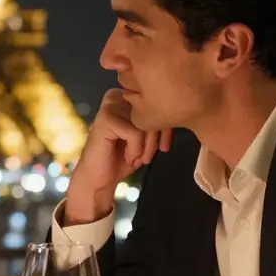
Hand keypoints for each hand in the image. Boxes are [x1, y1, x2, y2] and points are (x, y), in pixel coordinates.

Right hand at [65, 89, 171, 223]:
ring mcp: (110, 106)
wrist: (98, 180)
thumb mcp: (145, 139)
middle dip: (155, 139)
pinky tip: (127, 158)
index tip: (163, 148)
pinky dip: (135, 150)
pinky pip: (135, 133)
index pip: (155, 105)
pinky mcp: (106, 119)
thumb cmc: (121, 159)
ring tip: (137, 159)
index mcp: (126, 97)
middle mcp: (117, 96)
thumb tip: (178, 115)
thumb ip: (156, 123)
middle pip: (151, 113)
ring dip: (146, 147)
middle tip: (147, 158)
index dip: (165, 127)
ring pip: (145, 123)